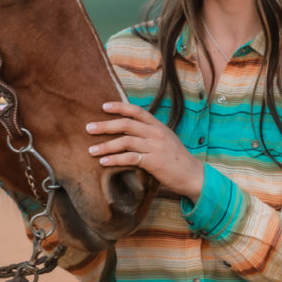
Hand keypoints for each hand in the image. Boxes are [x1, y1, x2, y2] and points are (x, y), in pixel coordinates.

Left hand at [86, 101, 204, 201]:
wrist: (192, 175)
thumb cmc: (176, 158)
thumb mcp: (165, 139)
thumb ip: (150, 133)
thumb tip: (129, 131)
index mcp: (158, 125)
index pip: (136, 111)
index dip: (119, 107)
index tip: (103, 106)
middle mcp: (156, 133)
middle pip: (126, 124)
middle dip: (105, 126)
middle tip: (88, 128)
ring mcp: (155, 147)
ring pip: (125, 141)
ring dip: (105, 145)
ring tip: (91, 150)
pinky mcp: (153, 162)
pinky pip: (129, 158)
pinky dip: (114, 159)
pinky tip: (103, 162)